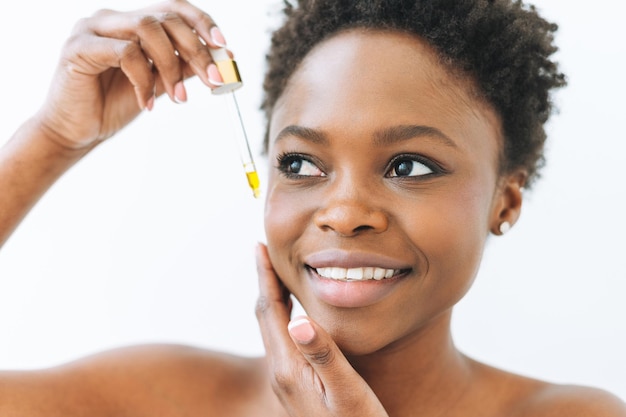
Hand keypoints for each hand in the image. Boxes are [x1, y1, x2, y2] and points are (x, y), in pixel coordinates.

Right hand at [33, 0, 224, 149]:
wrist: (77, 131)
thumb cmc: (114, 105)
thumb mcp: (159, 83)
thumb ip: (183, 66)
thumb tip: (219, 58)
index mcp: (132, 22)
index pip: (173, 8)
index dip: (202, 22)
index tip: (224, 46)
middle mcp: (113, 18)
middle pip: (165, 17)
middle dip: (196, 49)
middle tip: (214, 79)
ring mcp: (93, 28)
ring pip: (147, 29)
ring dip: (171, 66)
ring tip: (179, 98)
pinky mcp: (78, 46)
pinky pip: (125, 53)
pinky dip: (144, 80)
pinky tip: (148, 103)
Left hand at [255, 243, 388, 416]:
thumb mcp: (347, 395)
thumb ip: (325, 357)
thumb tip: (298, 319)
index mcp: (289, 368)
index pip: (270, 310)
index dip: (266, 276)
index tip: (260, 246)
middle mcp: (281, 372)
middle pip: (266, 315)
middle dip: (265, 281)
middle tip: (265, 251)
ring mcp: (287, 381)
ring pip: (273, 327)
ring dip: (273, 297)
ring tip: (278, 274)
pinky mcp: (296, 386)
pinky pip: (284, 339)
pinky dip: (285, 316)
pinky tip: (297, 315)